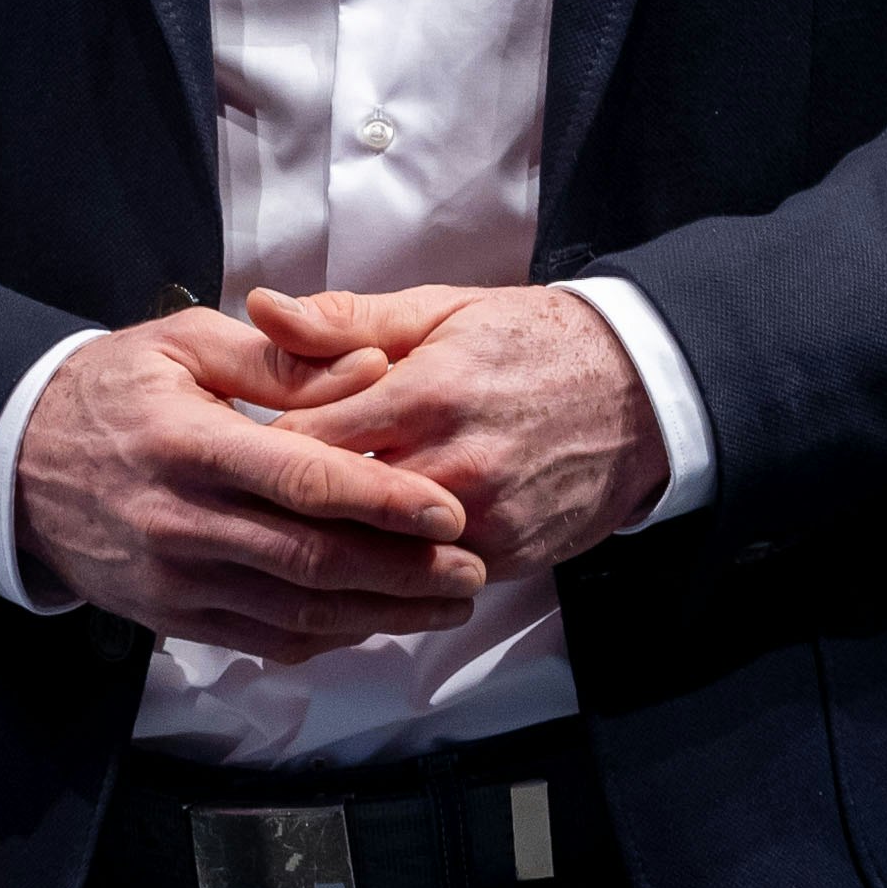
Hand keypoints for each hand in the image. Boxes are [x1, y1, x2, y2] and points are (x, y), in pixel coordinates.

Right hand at [9, 304, 484, 663]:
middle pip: (310, 559)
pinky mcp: (167, 616)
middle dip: (402, 572)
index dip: (382, 501)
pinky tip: (377, 623)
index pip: (302, 480)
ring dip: (379, 615)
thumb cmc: (113, 389)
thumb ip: (281, 359)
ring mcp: (172, 579)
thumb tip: (374, 368)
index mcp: (189, 443)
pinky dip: (325, 636)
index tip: (449, 512)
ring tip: (447, 606)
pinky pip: (259, 638)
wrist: (12, 463)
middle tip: (474, 570)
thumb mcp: (184, 344)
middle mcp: (180, 521)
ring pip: (293, 610)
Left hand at [254, 283, 669, 576]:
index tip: (247, 446)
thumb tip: (260, 307)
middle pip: (328, 510)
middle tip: (260, 497)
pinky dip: (387, 571)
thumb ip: (346, 320)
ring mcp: (481, 521)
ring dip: (333, 546)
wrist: (639, 391)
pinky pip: (420, 580)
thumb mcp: (441, 310)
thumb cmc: (530, 342)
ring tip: (302, 530)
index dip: (263, 447)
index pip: (302, 440)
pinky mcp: (506, 559)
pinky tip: (366, 555)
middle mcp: (452, 464)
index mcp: (426, 392)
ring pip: (370, 557)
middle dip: (286, 506)